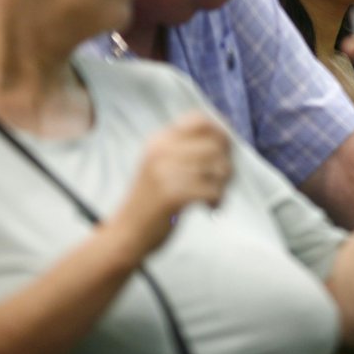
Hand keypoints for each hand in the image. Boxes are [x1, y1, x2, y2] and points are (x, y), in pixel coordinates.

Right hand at [107, 111, 232, 256]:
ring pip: (218, 167)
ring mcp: (165, 172)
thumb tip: (226, 132)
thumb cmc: (153, 200)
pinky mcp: (172, 195)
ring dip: (223, 184)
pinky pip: (213, 190)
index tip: (222, 152)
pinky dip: (217, 200)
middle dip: (226, 163)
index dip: (220, 133)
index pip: (200, 120)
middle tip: (221, 181)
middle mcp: (161, 151)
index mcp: (159, 141)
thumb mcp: (162, 164)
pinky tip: (209, 207)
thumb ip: (188, 148)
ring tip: (214, 194)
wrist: (126, 234)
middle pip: (216, 144)